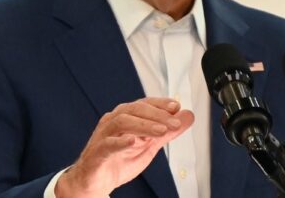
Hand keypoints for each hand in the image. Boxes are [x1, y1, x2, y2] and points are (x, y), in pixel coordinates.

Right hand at [55, 97, 193, 197]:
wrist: (96, 181)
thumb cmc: (119, 160)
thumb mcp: (149, 146)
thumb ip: (168, 131)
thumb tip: (188, 115)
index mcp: (126, 117)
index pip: (144, 103)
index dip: (160, 103)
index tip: (176, 106)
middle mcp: (113, 122)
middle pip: (134, 109)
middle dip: (157, 115)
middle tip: (175, 123)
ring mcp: (103, 136)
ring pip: (122, 122)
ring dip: (144, 125)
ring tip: (161, 131)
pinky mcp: (96, 153)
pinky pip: (107, 144)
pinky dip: (120, 142)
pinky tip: (133, 141)